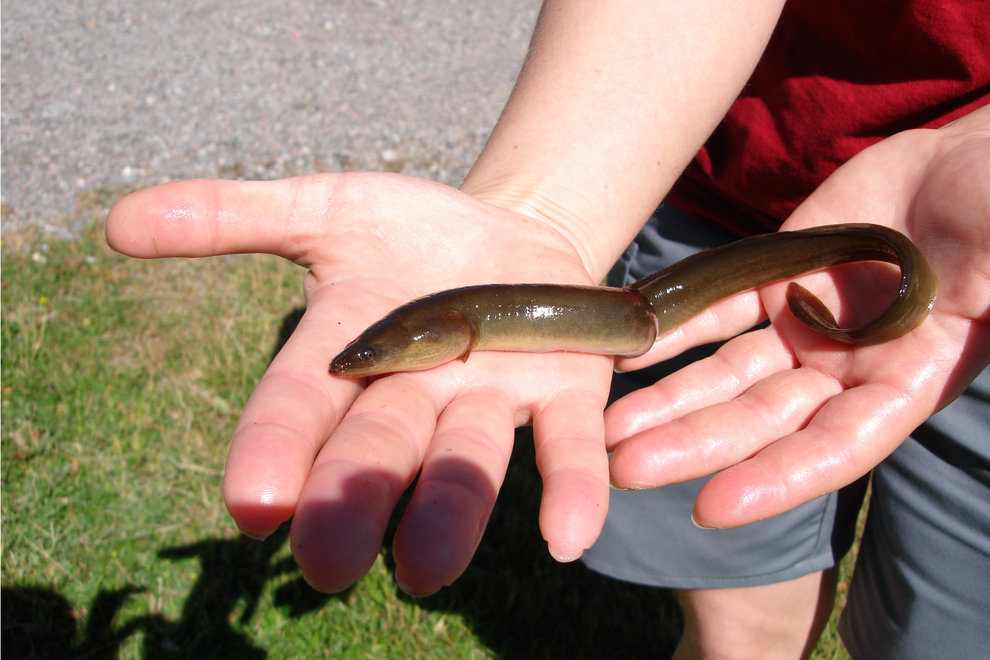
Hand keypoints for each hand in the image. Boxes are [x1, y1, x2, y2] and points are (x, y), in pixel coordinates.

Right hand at [106, 173, 616, 594]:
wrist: (514, 232)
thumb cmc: (411, 232)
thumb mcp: (326, 210)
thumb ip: (233, 217)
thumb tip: (116, 222)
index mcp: (348, 356)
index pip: (297, 410)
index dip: (274, 450)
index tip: (253, 500)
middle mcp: (415, 396)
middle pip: (378, 452)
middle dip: (355, 499)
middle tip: (326, 561)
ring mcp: (492, 401)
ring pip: (467, 463)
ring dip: (450, 511)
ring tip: (427, 569)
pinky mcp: (565, 392)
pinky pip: (567, 445)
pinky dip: (570, 487)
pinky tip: (569, 538)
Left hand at [605, 114, 989, 526]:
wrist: (973, 158)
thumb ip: (989, 298)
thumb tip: (980, 319)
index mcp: (906, 382)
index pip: (835, 448)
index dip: (777, 480)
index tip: (710, 508)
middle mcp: (846, 367)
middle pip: (760, 420)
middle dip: (693, 446)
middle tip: (622, 469)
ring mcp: (807, 324)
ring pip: (726, 375)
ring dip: (668, 402)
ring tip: (605, 431)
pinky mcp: (776, 277)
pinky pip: (715, 309)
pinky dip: (672, 330)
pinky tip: (625, 349)